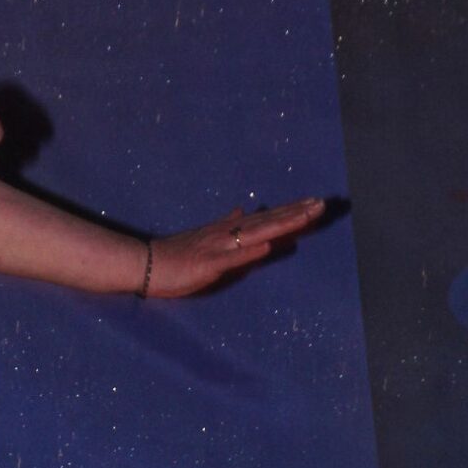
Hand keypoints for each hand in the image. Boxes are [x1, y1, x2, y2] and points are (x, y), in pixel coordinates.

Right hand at [146, 198, 325, 296]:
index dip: (290, 210)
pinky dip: (252, 251)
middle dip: (296, 213)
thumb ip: (225, 225)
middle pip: (268, 222)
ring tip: (306, 217)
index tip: (313, 202)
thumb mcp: (204, 238)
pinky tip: (270, 245)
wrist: (145, 264)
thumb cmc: (174, 256)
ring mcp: (219, 248)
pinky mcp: (208, 264)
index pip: (265, 218)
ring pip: (257, 234)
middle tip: (322, 204)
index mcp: (228, 231)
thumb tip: (243, 211)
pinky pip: (233, 258)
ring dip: (282, 224)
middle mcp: (227, 235)